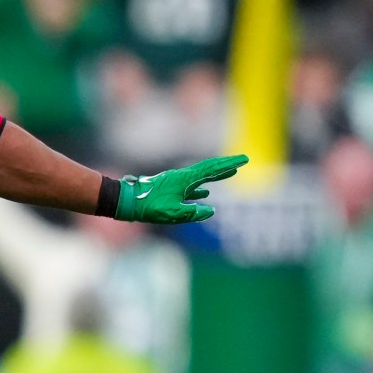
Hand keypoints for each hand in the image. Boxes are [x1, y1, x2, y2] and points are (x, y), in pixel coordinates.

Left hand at [113, 154, 247, 224]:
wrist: (128, 201)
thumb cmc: (149, 206)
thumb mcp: (173, 213)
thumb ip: (193, 213)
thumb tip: (210, 211)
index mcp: (185, 179)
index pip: (212, 169)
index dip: (229, 164)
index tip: (244, 159)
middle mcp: (182, 177)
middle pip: (209, 169)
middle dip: (226, 166)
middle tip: (242, 161)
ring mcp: (176, 182)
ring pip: (201, 177)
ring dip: (216, 175)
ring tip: (229, 173)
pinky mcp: (170, 189)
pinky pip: (191, 187)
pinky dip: (201, 188)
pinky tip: (205, 193)